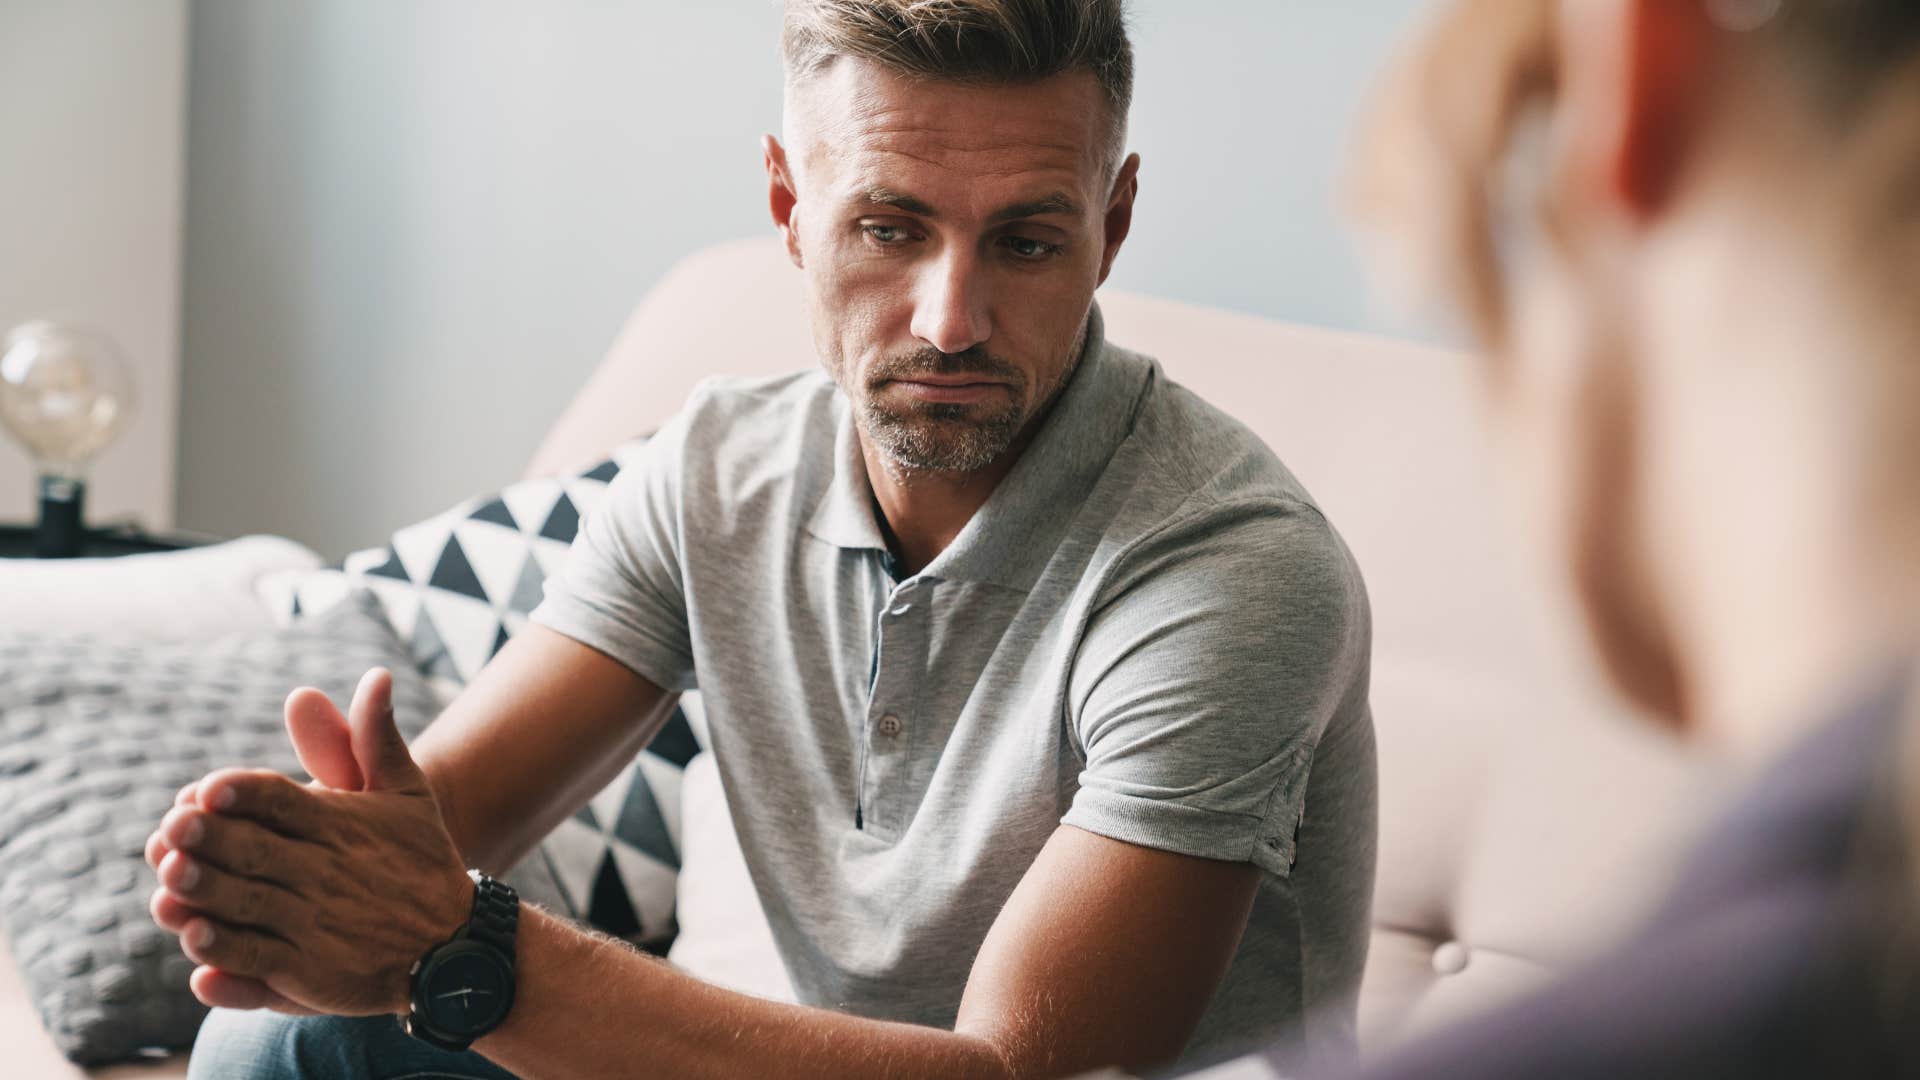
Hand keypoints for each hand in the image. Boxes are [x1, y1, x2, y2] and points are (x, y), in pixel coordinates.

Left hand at [146, 668, 473, 1015]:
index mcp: (342, 824)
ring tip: (169, 878)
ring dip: (208, 892)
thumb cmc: (421, 858)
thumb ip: (377, 737)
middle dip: (213, 840)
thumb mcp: (408, 793)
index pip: (283, 801)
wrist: (455, 944)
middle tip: (170, 829)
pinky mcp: (309, 972)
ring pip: (251, 904)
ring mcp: (316, 924)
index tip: (206, 788)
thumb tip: (376, 675)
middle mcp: (326, 872)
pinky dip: (226, 951)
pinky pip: (259, 959)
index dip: (244, 793)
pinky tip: (195, 938)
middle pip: (259, 851)